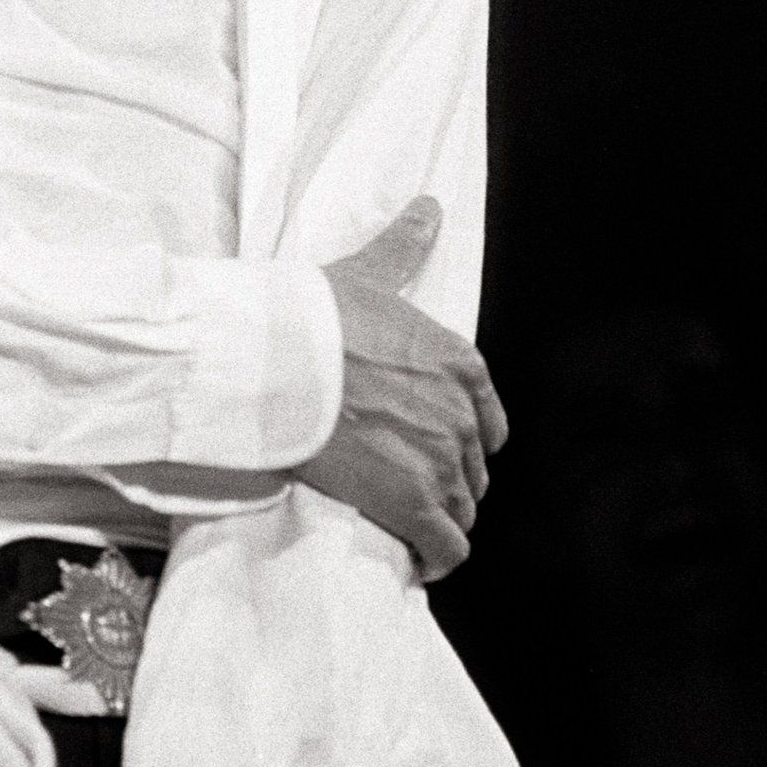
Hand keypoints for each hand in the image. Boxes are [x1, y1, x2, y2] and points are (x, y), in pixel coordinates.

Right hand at [297, 196, 508, 581]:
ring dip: (438, 519)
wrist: (279, 360)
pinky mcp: (414, 505)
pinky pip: (446, 549)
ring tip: (404, 521)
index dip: (461, 439)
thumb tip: (430, 205)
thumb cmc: (316, 315)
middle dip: (445, 480)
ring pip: (462, 510)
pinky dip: (435, 559)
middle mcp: (462, 417)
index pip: (487, 422)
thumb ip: (405, 247)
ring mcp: (441, 464)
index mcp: (461, 365)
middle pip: (473, 469)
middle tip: (404, 483)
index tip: (429, 445)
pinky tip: (415, 561)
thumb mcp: (370, 276)